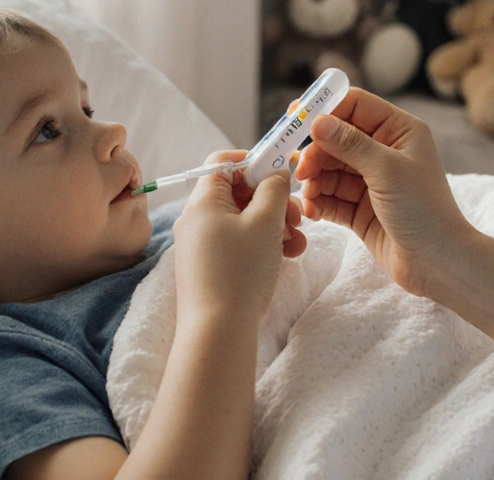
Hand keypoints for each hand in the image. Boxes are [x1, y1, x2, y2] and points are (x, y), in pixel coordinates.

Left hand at [172, 150, 305, 324]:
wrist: (217, 331)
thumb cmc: (240, 271)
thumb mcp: (265, 222)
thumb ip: (274, 189)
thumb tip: (275, 173)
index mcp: (203, 200)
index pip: (223, 162)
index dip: (254, 162)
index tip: (281, 174)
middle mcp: (195, 218)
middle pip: (237, 192)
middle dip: (272, 200)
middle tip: (297, 216)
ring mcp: (199, 244)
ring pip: (241, 220)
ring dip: (273, 225)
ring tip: (298, 243)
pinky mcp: (207, 267)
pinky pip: (236, 243)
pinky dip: (261, 244)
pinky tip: (285, 257)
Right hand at [295, 88, 473, 297]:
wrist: (438, 263)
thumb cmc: (424, 210)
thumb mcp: (387, 170)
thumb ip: (350, 144)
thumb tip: (318, 121)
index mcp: (399, 131)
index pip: (355, 106)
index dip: (325, 109)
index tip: (294, 118)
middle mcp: (384, 152)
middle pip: (336, 139)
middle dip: (316, 153)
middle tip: (301, 170)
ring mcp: (371, 181)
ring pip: (329, 169)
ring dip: (314, 180)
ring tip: (310, 196)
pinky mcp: (360, 209)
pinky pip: (331, 196)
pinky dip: (319, 201)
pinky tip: (313, 210)